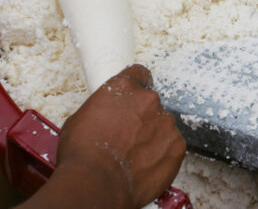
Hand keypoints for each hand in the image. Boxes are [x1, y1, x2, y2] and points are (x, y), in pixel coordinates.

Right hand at [56, 64, 185, 208]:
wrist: (96, 183)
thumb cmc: (82, 155)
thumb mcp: (80, 119)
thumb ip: (103, 109)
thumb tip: (106, 117)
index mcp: (124, 87)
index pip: (139, 74)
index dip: (136, 86)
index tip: (135, 95)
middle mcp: (149, 100)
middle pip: (150, 104)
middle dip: (141, 118)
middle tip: (126, 137)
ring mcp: (166, 122)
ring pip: (162, 126)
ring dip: (152, 136)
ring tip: (134, 156)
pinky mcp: (177, 145)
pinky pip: (172, 146)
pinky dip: (162, 154)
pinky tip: (145, 165)